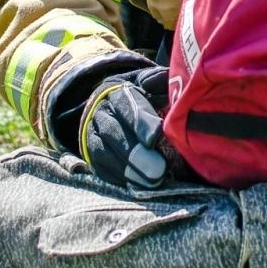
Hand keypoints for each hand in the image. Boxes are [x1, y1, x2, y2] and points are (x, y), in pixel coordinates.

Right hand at [79, 67, 169, 188]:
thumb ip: (162, 81)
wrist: (109, 106)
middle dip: (135, 152)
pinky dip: (119, 178)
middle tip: (158, 169)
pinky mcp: (91, 155)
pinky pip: (101, 168)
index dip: (140, 121)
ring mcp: (92, 134)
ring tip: (152, 181)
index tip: (156, 136)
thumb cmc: (140, 95)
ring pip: (104, 152)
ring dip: (128, 170)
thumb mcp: (150, 83)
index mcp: (117, 91)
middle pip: (113, 131)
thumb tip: (175, 81)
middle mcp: (100, 112)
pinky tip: (138, 186)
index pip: (126, 104)